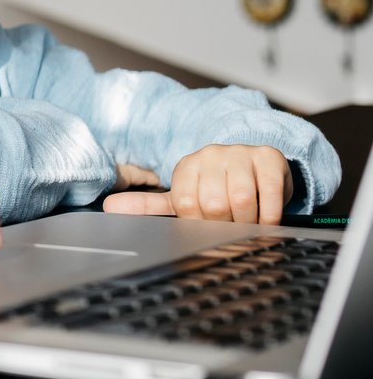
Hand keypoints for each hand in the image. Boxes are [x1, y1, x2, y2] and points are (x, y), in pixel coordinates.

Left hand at [102, 144, 292, 223]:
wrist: (257, 166)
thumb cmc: (218, 187)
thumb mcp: (184, 196)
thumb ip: (147, 204)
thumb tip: (108, 207)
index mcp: (186, 165)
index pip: (185, 204)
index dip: (199, 222)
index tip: (208, 222)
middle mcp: (210, 154)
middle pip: (213, 203)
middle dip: (225, 224)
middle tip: (232, 225)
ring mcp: (240, 153)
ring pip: (240, 199)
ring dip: (248, 221)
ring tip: (249, 221)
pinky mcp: (269, 157)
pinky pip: (270, 194)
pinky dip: (269, 214)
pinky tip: (267, 216)